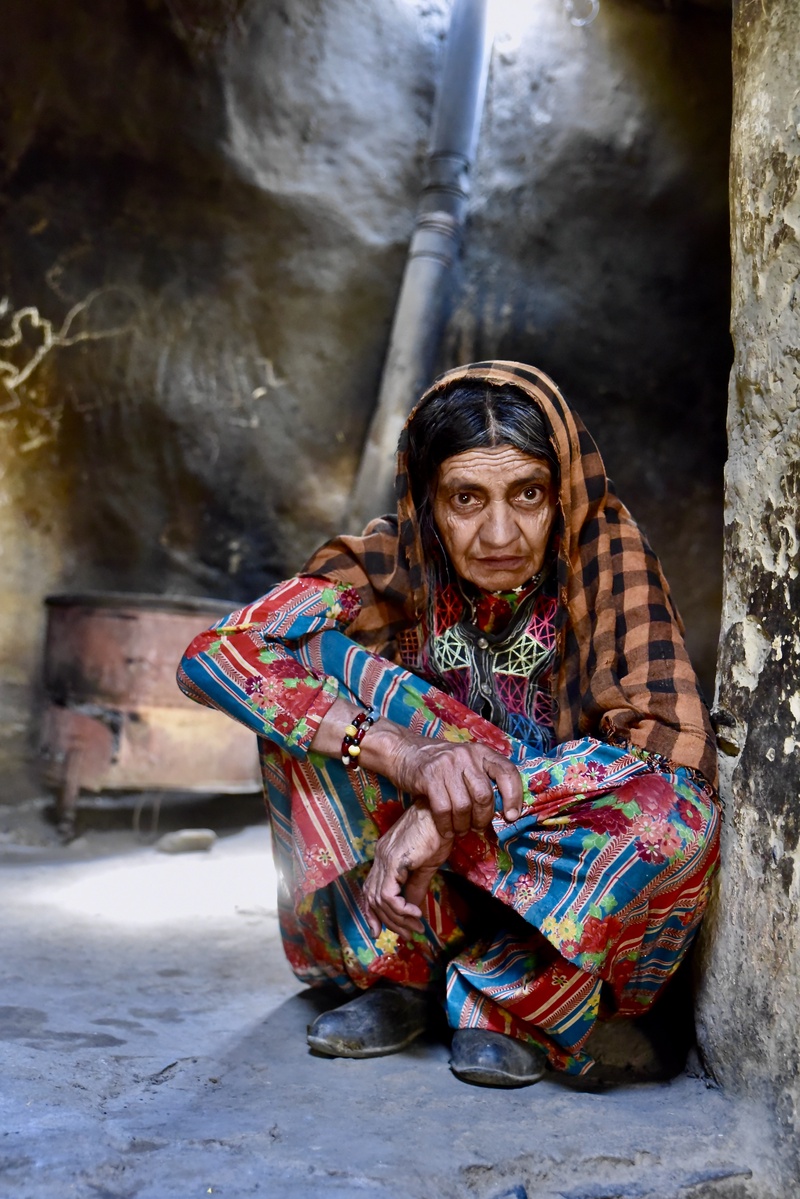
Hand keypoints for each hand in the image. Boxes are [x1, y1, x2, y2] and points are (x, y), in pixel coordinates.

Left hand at [363, 803, 452, 938]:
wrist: (443, 813)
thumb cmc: (438, 833)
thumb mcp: (426, 866)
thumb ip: (415, 888)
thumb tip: (411, 910)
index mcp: (385, 857)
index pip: (370, 890)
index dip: (372, 913)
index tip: (380, 931)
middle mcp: (380, 858)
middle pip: (372, 898)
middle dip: (389, 921)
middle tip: (409, 934)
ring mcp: (384, 858)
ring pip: (379, 899)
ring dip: (397, 919)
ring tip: (416, 926)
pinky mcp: (393, 861)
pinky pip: (388, 895)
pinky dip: (399, 909)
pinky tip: (415, 913)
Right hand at [390, 736, 522, 837]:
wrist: (405, 751)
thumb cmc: (440, 764)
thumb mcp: (465, 763)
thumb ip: (483, 779)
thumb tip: (505, 810)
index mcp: (481, 752)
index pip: (507, 772)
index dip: (514, 797)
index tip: (512, 817)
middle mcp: (466, 755)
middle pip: (484, 795)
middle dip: (482, 818)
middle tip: (477, 827)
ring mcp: (447, 764)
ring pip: (464, 805)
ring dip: (463, 825)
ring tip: (460, 830)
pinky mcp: (429, 776)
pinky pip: (443, 809)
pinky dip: (446, 825)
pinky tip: (446, 830)